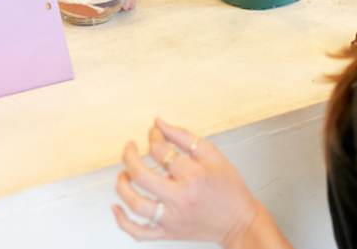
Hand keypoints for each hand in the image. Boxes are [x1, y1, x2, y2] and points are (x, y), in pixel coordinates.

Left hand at [112, 119, 261, 246]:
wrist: (240, 221)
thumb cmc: (229, 188)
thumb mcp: (213, 155)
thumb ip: (184, 137)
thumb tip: (159, 123)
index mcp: (192, 175)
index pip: (160, 150)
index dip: (153, 136)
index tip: (154, 133)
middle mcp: (179, 198)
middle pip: (141, 175)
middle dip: (129, 156)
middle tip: (130, 147)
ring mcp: (172, 218)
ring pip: (136, 204)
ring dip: (122, 186)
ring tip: (124, 174)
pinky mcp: (168, 233)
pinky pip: (139, 232)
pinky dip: (122, 222)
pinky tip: (116, 207)